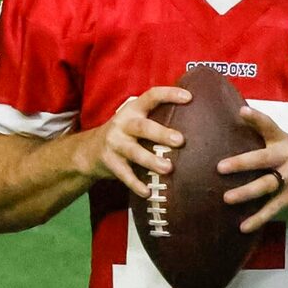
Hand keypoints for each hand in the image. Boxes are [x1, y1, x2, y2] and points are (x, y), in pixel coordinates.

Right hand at [80, 85, 190, 200]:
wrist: (89, 150)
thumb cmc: (126, 134)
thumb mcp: (137, 120)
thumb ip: (158, 117)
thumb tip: (198, 117)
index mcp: (133, 110)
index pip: (151, 96)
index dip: (169, 94)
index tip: (189, 97)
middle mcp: (123, 124)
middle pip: (142, 127)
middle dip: (161, 133)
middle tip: (180, 140)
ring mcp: (115, 143)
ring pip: (134, 152)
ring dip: (151, 160)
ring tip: (168, 168)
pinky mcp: (110, 162)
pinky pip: (124, 174)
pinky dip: (135, 184)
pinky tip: (147, 192)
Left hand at [219, 105, 287, 231]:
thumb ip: (265, 136)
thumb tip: (237, 118)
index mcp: (284, 141)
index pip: (270, 126)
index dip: (257, 118)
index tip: (242, 112)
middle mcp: (287, 157)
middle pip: (264, 159)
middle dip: (243, 163)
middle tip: (220, 167)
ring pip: (266, 185)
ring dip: (247, 192)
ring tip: (227, 198)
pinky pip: (273, 207)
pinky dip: (258, 218)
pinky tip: (243, 226)